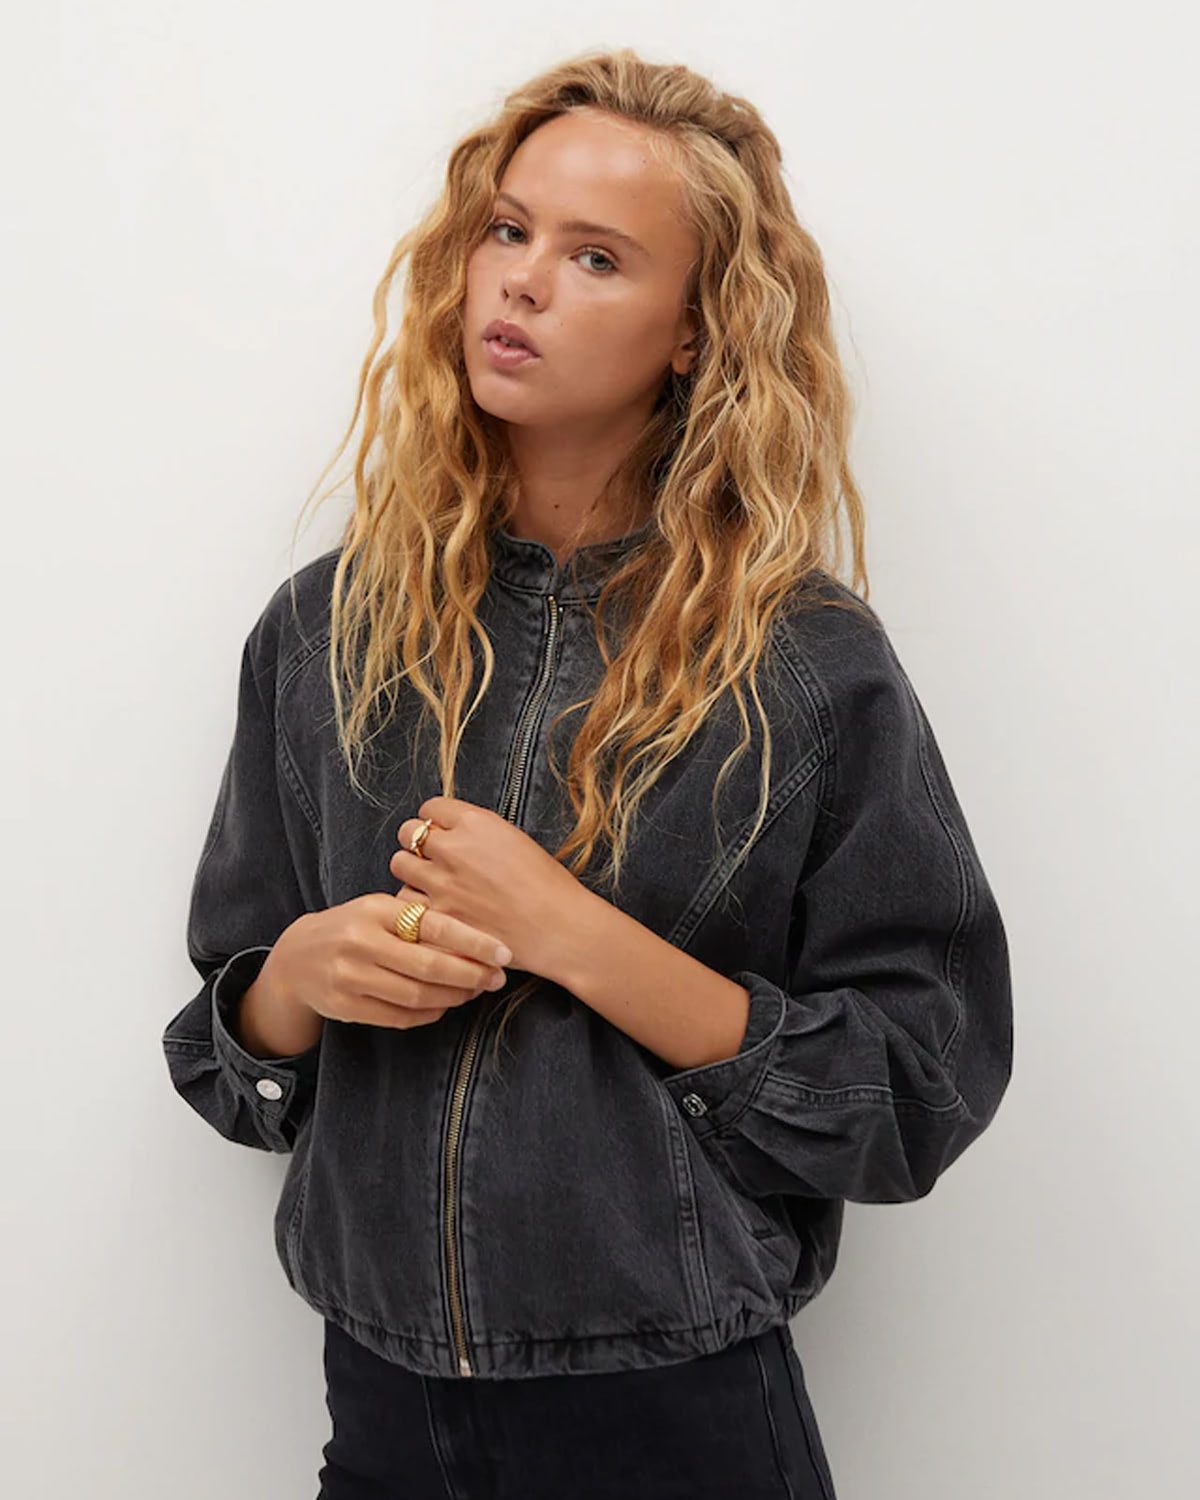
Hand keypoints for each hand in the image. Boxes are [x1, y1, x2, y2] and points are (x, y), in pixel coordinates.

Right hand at [265, 893, 509, 1031]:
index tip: (504, 953)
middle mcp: (360, 943)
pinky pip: (399, 1016)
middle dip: (471, 975)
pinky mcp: (345, 1007)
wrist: (297, 957)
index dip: (474, 941)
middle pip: (429, 966)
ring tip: (475, 991)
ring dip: (454, 997)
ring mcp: (350, 977)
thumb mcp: (378, 911)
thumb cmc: (353, 928)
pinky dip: (430, 1013)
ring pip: (416, 995)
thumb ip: (418, 919)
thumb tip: (477, 940)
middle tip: (497, 979)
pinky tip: (446, 1004)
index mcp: (374, 910)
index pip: (434, 926)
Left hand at [390, 795, 589, 981]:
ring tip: (429, 882)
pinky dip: (415, 904)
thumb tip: (454, 831)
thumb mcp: (516, 839)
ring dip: (412, 871)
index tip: (440, 830)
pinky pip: (407, 902)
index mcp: (477, 823)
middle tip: (429, 856)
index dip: (435, 820)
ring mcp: (444, 884)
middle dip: (416, 842)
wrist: (561, 926)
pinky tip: (432, 908)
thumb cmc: (549, 886)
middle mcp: (455, 848)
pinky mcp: (440, 916)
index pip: (431, 807)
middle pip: (408, 832)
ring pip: (400, 865)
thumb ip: (479, 832)